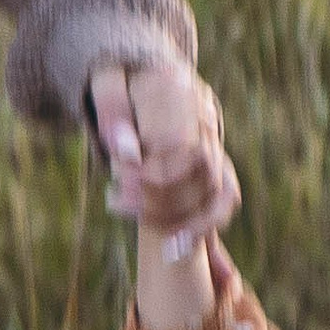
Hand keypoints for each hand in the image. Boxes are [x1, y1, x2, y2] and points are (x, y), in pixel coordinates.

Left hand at [89, 59, 237, 254]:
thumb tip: (128, 152)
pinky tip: (188, 258)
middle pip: (198, 169)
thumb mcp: (105, 81)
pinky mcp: (215, 164)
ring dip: (179, 217)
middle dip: (157, 193)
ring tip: (141, 228)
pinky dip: (207, 229)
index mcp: (182, 86)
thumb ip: (113, 110)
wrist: (140, 71)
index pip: (178, 142)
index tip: (118, 179)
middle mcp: (206, 114)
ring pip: (214, 190)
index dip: (149, 168)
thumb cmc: (118, 75)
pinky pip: (225, 202)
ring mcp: (215, 140)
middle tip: (114, 198)